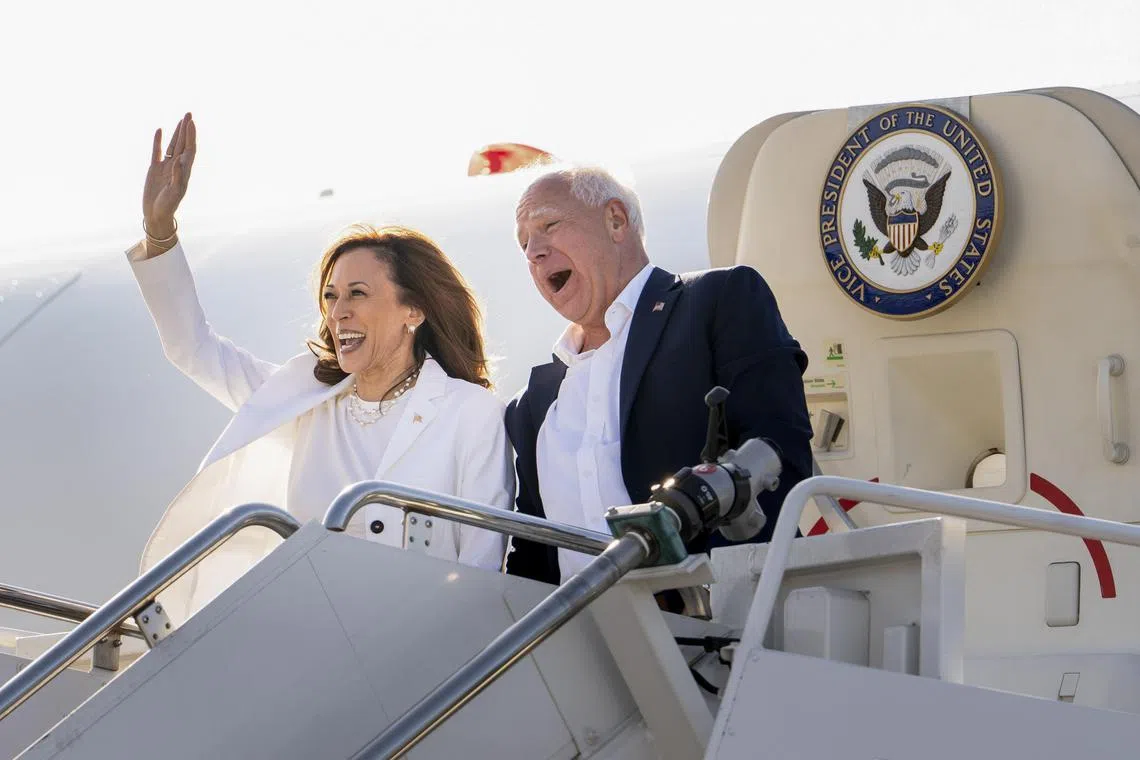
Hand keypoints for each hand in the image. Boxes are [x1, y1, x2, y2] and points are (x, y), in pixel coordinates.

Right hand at [143, 113, 195, 240]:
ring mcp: (166, 167)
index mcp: (184, 171)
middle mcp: (177, 166)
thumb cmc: (168, 206)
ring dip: (176, 133)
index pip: (189, 149)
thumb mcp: (174, 192)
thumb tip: (179, 161)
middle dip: (186, 129)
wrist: (156, 214)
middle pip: (183, 144)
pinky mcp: (155, 169)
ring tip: (181, 119)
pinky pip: (157, 152)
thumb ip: (177, 177)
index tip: (191, 122)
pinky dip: (158, 141)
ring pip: (172, 145)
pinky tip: (160, 130)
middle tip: (189, 114)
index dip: (190, 136)